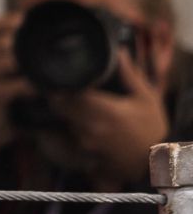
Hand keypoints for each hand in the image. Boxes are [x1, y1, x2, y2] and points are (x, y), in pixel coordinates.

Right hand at [0, 12, 32, 158]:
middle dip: (22, 42)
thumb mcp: (4, 71)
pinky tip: (39, 88)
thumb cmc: (0, 94)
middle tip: (44, 45)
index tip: (27, 20)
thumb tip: (51, 39)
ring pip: (4, 60)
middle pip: (0, 42)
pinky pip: (9, 87)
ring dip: (27, 63)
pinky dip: (27, 86)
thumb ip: (19, 55)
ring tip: (46, 66)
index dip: (7, 20)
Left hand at [51, 50, 167, 186]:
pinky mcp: (86, 153)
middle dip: (58, 96)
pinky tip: (80, 120)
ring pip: (64, 120)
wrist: (156, 162)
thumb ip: (130, 74)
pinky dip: (71, 126)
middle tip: (60, 86)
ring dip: (64, 111)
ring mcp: (86, 141)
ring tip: (70, 101)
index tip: (59, 76)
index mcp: (105, 110)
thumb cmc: (151, 128)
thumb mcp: (146, 98)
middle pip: (60, 106)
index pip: (69, 93)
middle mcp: (91, 126)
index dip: (61, 84)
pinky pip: (70, 135)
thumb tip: (120, 51)